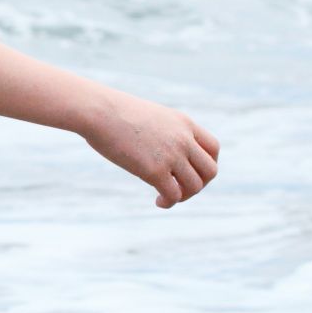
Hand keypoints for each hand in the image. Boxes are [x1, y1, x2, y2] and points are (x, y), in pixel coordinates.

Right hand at [79, 87, 219, 208]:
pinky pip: (174, 195)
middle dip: (199, 184)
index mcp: (183, 123)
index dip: (207, 164)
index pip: (213, 148)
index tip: (191, 171)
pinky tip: (158, 202)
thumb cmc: (113, 112)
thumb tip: (157, 148)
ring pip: (195, 186)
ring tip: (166, 196)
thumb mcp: (148, 116)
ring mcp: (171, 155)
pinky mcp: (155, 170)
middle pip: (210, 170)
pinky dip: (169, 202)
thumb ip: (161, 131)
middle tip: (181, 188)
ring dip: (184, 196)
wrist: (98, 111)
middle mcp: (183, 139)